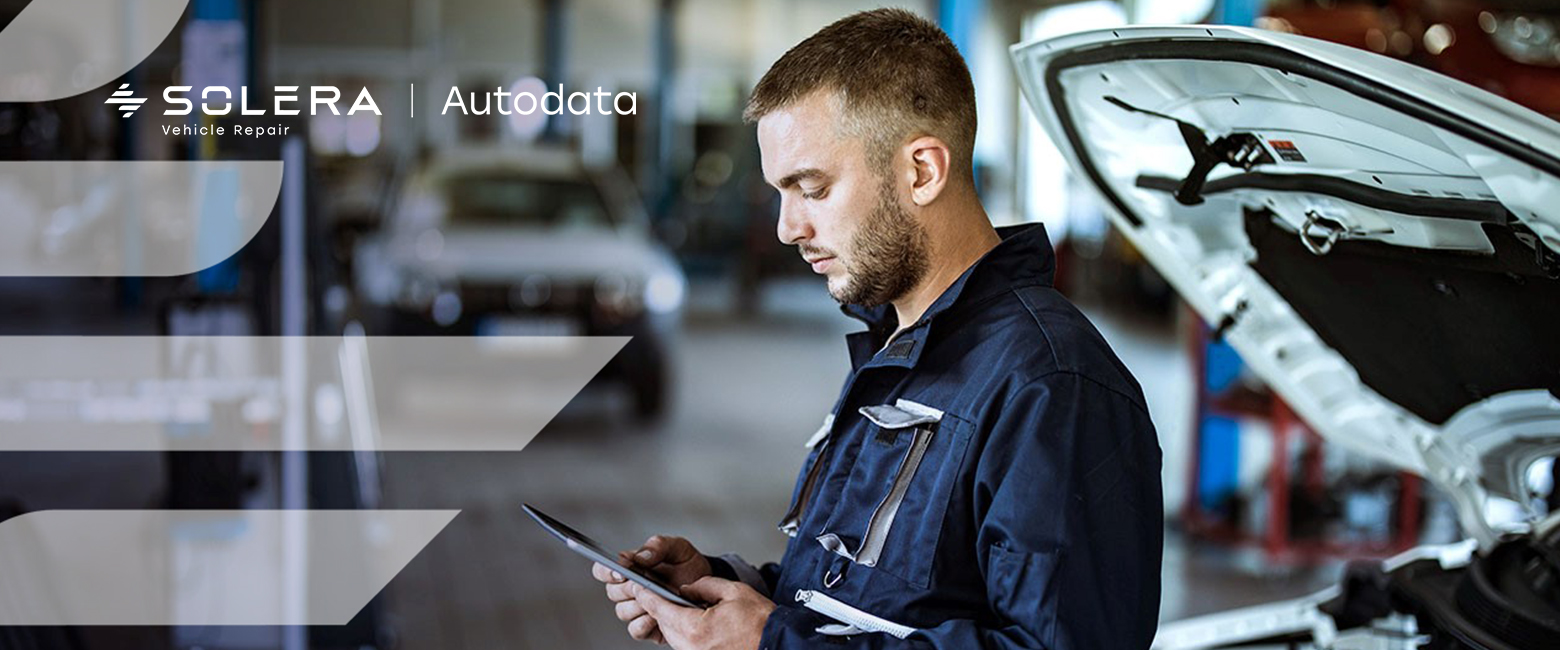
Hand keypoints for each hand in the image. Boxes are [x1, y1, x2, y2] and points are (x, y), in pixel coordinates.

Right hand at [590, 535, 712, 643]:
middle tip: (645, 583)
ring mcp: (637, 609)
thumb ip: (658, 545)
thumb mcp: (678, 548)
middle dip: (629, 588)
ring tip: (657, 598)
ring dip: (638, 605)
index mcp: (631, 568)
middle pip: (612, 593)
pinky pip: (636, 630)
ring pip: (623, 612)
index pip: (603, 570)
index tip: (621, 571)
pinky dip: (645, 623)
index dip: (606, 571)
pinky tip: (658, 615)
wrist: (707, 589)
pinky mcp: (647, 627)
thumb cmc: (689, 566)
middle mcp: (630, 589)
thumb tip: (639, 557)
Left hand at [633, 577, 774, 649]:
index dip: (646, 595)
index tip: (638, 586)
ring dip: (671, 621)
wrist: (777, 643)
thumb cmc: (760, 621)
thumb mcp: (734, 591)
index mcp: (694, 628)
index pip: (660, 609)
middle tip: (656, 592)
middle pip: (663, 624)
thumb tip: (687, 588)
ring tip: (677, 606)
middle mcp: (691, 647)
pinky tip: (692, 622)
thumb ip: (705, 585)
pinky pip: (685, 645)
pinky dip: (684, 632)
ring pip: (673, 636)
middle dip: (659, 608)